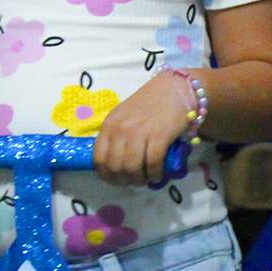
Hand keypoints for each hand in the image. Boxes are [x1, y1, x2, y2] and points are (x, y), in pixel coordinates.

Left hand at [92, 72, 192, 186]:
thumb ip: (117, 137)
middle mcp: (121, 129)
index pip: (99, 159)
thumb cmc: (149, 104)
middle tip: (135, 182)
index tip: (116, 180)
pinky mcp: (159, 136)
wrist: (173, 88)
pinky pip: (152, 163)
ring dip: (139, 179)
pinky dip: (155, 174)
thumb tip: (116, 164)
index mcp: (109, 125)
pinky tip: (158, 174)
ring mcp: (139, 132)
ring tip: (147, 179)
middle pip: (115, 167)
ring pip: (132, 168)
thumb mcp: (124, 117)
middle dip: (125, 180)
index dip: (106, 175)